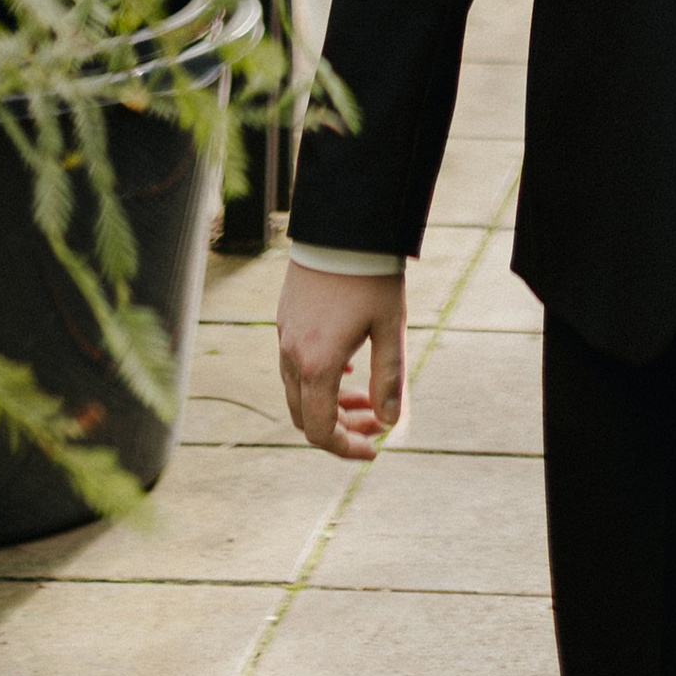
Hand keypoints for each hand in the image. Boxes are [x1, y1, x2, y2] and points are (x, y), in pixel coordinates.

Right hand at [277, 261, 405, 461]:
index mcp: (317, 365)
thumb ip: (389, 378)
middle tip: (377, 423)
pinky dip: (319, 379)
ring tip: (367, 396)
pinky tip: (348, 367)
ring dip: (331, 403)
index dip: (346, 448)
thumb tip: (391, 422)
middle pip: (306, 416)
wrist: (342, 226)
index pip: (321, 430)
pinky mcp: (285, 320)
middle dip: (342, 428)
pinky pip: (294, 365)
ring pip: (299, 391)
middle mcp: (292, 356)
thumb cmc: (370, 275)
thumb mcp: (389, 328)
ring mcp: (284, 337)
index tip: (373, 450)